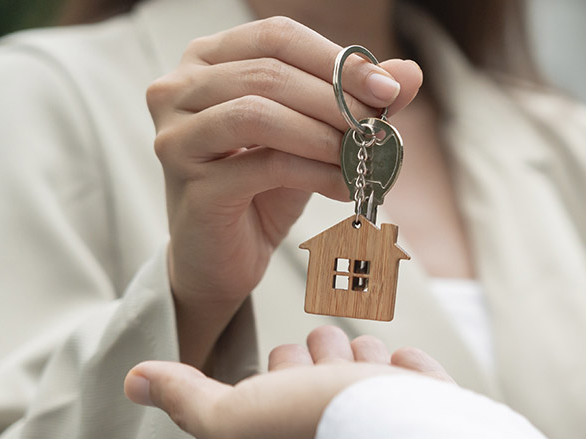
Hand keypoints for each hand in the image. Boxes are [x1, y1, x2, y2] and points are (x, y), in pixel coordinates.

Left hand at [124, 326, 452, 438]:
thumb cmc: (317, 433)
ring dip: (366, 359)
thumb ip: (188, 399)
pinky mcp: (432, 415)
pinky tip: (404, 374)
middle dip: (325, 358)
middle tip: (330, 372)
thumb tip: (136, 381)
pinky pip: (416, 377)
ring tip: (369, 373)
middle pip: (323, 369)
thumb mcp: (232, 417)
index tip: (288, 373)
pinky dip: (410, 371)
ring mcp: (388, 427)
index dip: (280, 370)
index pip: (277, 385)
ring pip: (368, 365)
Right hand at [146, 16, 422, 366]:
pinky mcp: (190, 183)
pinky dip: (315, 173)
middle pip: (269, 72)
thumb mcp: (314, 134)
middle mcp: (177, 89)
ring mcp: (175, 135)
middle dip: (337, 99)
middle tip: (379, 126)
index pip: (277, 36)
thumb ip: (356, 100)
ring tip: (360, 157)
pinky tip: (343, 187)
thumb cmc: (263, 187)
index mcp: (206, 60)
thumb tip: (409, 72)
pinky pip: (264, 164)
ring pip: (259, 113)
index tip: (389, 90)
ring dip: (323, 134)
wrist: (223, 256)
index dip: (337, 59)